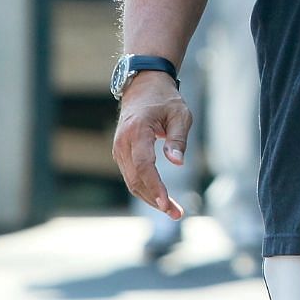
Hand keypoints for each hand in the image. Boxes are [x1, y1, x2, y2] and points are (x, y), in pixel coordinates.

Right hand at [111, 71, 190, 219]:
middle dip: (155, 199)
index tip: (167, 204)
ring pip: (131, 181)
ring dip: (150, 198)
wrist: (142, 85)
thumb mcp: (180, 114)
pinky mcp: (121, 153)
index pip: (144, 165)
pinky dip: (145, 189)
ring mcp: (119, 148)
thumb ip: (178, 139)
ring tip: (174, 210)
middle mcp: (123, 142)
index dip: (155, 187)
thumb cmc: (165, 99)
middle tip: (177, 213)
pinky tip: (160, 197)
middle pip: (136, 179)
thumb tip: (177, 164)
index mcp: (137, 131)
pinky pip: (131, 176)